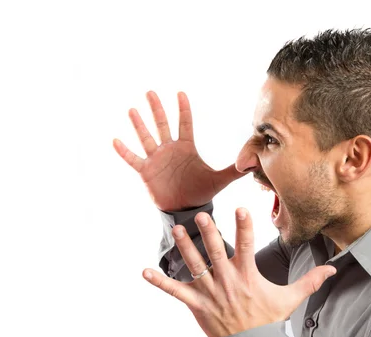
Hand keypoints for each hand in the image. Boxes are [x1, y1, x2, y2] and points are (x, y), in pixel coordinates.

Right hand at [113, 91, 245, 211]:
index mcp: (186, 149)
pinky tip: (116, 140)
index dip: (183, 110)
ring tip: (133, 110)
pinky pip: (134, 159)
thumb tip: (254, 163)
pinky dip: (125, 151)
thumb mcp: (219, 181)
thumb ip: (235, 171)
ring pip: (147, 138)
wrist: (186, 210)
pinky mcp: (146, 172)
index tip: (181, 94)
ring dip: (140, 125)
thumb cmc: (201, 193)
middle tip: (151, 92)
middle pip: (163, 125)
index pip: (185, 124)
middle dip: (157, 109)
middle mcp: (170, 150)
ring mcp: (156, 159)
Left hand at [142, 208, 336, 336]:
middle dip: (208, 233)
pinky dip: (160, 282)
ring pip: (194, 266)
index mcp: (248, 277)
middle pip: (216, 253)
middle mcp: (227, 282)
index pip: (247, 246)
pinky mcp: (196, 305)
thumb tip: (333, 269)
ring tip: (176, 229)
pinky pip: (176, 292)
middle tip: (200, 215)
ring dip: (184, 247)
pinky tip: (143, 271)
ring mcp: (210, 293)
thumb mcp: (290, 300)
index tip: (240, 208)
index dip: (244, 227)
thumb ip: (310, 281)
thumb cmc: (268, 321)